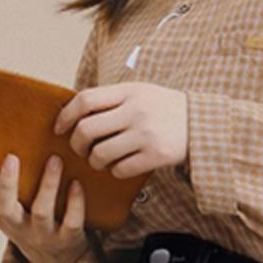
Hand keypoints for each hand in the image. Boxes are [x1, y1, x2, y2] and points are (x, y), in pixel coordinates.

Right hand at [0, 152, 93, 262]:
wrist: (61, 262)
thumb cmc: (29, 226)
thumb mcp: (3, 215)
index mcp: (2, 218)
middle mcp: (19, 227)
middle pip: (6, 209)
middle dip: (7, 184)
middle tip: (11, 157)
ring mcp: (43, 234)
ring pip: (42, 211)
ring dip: (48, 185)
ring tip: (54, 159)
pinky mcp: (68, 238)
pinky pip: (72, 220)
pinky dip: (75, 202)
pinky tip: (77, 183)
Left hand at [51, 81, 187, 182]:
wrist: (203, 123)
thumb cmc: (164, 108)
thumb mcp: (140, 92)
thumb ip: (111, 99)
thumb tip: (74, 110)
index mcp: (128, 91)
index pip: (85, 100)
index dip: (65, 116)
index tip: (59, 128)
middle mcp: (135, 111)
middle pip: (86, 130)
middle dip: (76, 144)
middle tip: (80, 149)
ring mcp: (145, 134)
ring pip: (100, 154)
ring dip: (94, 161)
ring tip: (100, 160)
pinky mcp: (155, 155)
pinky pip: (120, 169)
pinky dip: (115, 171)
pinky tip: (120, 166)